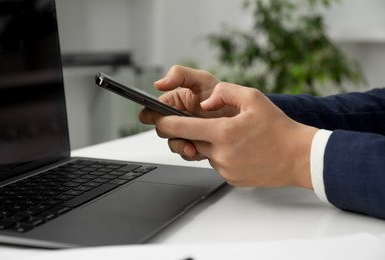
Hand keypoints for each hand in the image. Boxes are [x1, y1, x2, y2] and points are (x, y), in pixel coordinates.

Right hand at [139, 65, 237, 159]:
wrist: (248, 120)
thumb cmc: (225, 96)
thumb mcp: (203, 80)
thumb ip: (180, 75)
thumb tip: (159, 83)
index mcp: (178, 101)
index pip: (156, 108)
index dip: (151, 113)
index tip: (154, 117)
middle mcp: (181, 118)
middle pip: (162, 127)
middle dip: (168, 131)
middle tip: (177, 132)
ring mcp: (190, 133)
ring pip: (174, 143)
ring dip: (180, 145)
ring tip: (191, 147)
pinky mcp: (198, 147)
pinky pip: (187, 153)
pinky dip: (191, 153)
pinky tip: (200, 151)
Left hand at [140, 66, 317, 188]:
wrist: (299, 157)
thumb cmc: (278, 127)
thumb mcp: (253, 98)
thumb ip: (223, 92)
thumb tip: (204, 102)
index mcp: (222, 133)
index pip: (179, 128)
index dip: (163, 122)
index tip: (156, 118)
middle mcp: (220, 154)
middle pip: (189, 141)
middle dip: (191, 131)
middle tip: (206, 122)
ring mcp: (225, 169)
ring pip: (204, 152)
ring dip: (209, 142)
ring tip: (232, 135)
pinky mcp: (230, 179)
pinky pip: (216, 164)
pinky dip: (221, 154)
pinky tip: (239, 148)